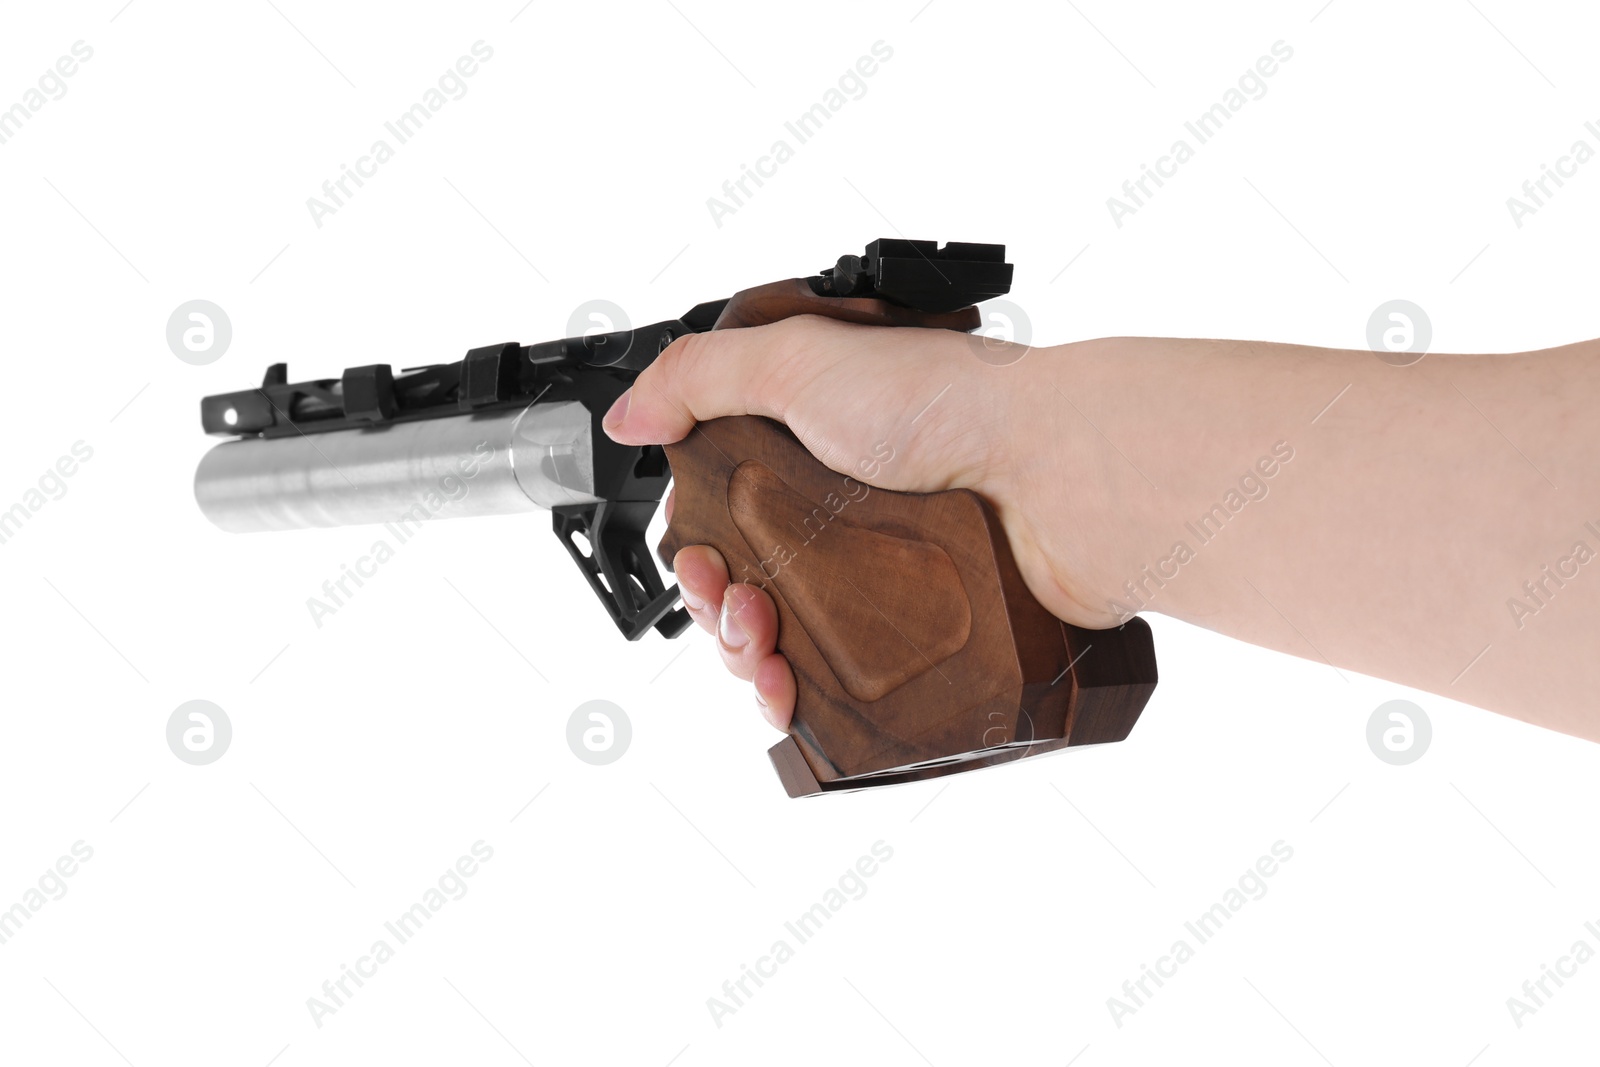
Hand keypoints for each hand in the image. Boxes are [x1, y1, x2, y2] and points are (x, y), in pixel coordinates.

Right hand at [602, 315, 1129, 730]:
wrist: (1054, 478)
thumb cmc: (950, 405)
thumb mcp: (801, 358)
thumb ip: (697, 376)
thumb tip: (628, 414)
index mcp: (806, 447)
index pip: (718, 509)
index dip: (694, 541)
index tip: (699, 558)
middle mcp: (837, 514)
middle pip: (739, 582)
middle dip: (714, 603)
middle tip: (735, 602)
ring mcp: (874, 580)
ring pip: (777, 641)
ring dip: (743, 653)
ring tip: (763, 647)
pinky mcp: (910, 636)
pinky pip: (834, 687)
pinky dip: (793, 698)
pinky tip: (786, 695)